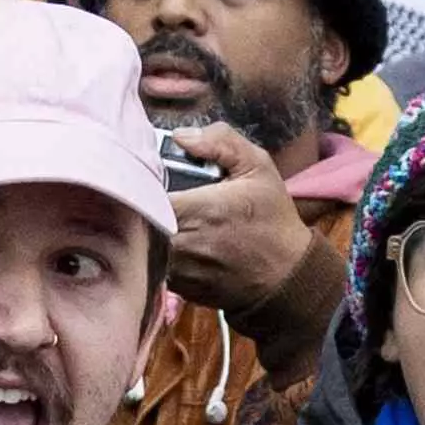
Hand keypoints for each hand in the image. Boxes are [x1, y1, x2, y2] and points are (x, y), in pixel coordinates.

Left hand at [155, 107, 329, 315]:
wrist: (287, 277)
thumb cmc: (272, 220)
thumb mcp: (259, 167)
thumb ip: (221, 142)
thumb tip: (180, 136)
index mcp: (200, 210)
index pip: (144, 193)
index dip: (137, 181)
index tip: (143, 173)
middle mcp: (183, 244)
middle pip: (137, 219)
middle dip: (138, 203)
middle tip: (145, 191)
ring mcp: (179, 271)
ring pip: (141, 244)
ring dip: (144, 228)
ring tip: (155, 214)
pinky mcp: (178, 288)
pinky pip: (152, 265)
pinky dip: (154, 251)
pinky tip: (168, 238)